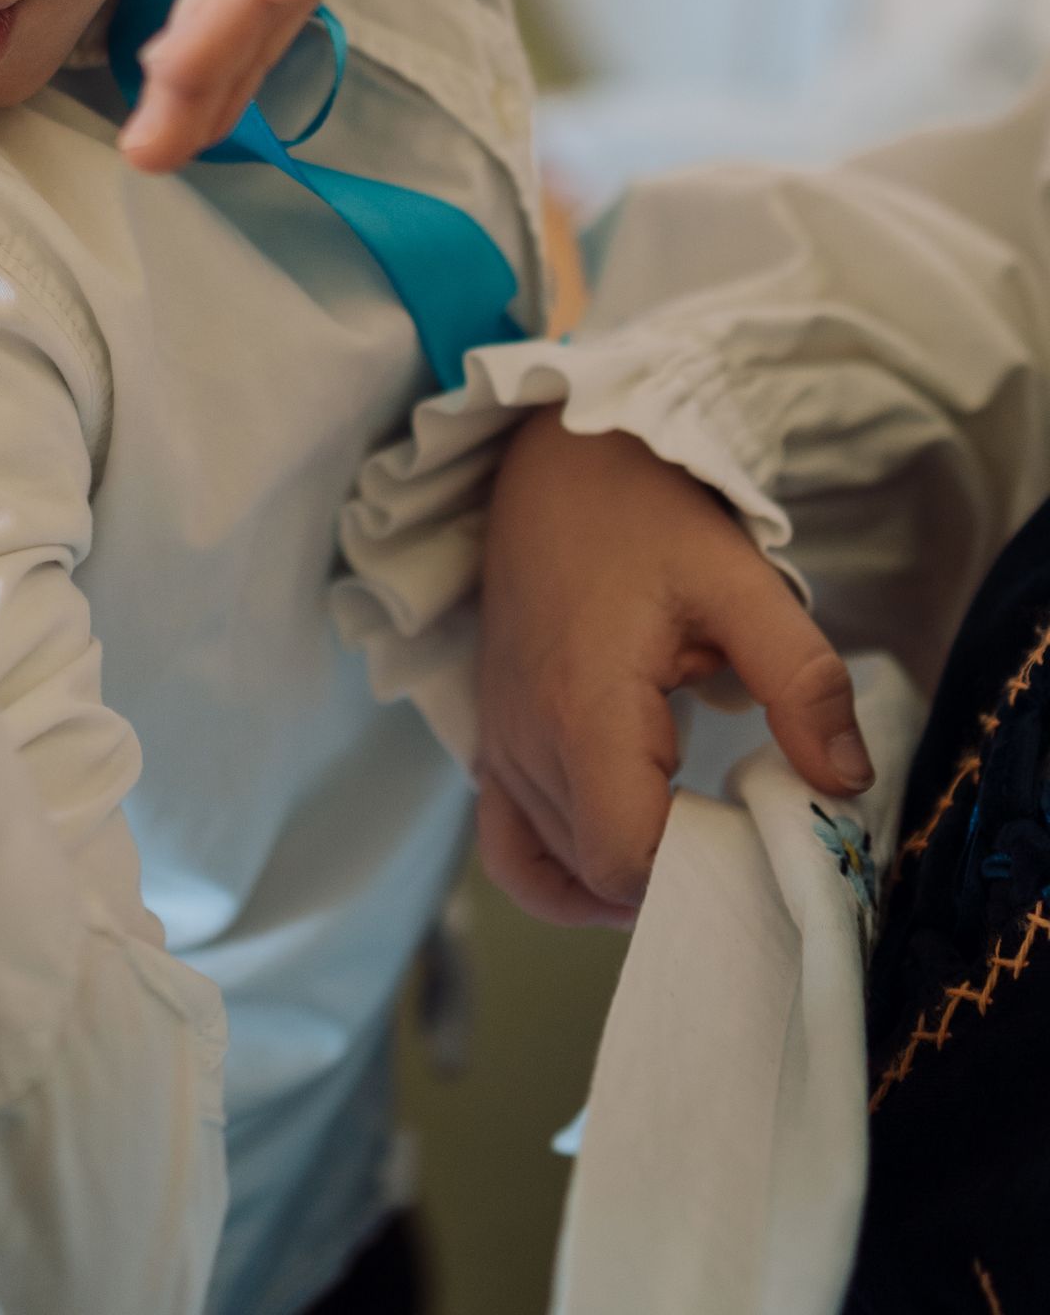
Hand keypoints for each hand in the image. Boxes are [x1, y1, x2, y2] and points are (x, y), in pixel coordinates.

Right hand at [476, 413, 872, 926]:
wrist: (555, 461)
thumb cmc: (647, 515)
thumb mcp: (742, 580)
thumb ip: (802, 681)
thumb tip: (846, 783)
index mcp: (583, 706)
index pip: (623, 857)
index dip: (697, 873)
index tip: (754, 839)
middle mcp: (527, 739)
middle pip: (598, 872)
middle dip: (679, 879)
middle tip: (747, 838)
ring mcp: (501, 744)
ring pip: (560, 868)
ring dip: (630, 876)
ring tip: (703, 840)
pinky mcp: (494, 740)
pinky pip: (510, 851)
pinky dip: (561, 879)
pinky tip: (620, 868)